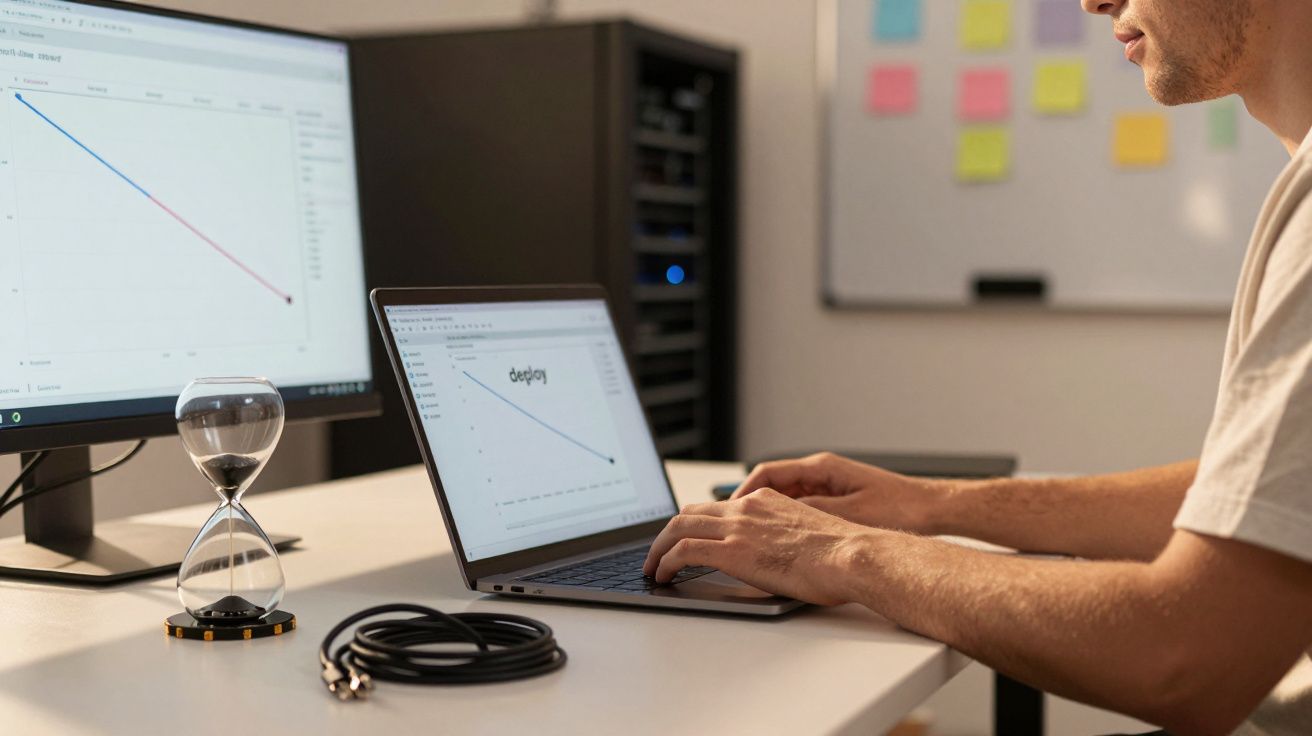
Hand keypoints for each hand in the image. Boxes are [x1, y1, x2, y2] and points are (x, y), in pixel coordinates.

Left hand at [641, 488, 873, 604]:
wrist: (850, 556)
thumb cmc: (840, 555)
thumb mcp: (803, 535)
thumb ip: (778, 538)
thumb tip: (767, 558)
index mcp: (764, 500)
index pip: (715, 506)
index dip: (691, 522)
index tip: (682, 538)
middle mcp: (746, 507)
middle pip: (689, 513)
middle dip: (666, 534)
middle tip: (657, 553)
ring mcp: (737, 526)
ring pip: (678, 528)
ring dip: (658, 549)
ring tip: (652, 568)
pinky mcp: (732, 550)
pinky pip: (683, 551)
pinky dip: (666, 562)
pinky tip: (663, 576)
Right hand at [732, 452, 946, 533]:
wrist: (930, 508)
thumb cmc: (897, 507)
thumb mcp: (847, 513)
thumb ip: (810, 512)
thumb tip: (775, 518)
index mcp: (821, 467)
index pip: (767, 473)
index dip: (744, 492)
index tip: (729, 509)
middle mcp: (822, 472)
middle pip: (773, 485)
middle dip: (750, 505)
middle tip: (732, 525)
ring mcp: (830, 485)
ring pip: (786, 498)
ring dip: (769, 515)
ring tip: (753, 537)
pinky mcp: (838, 500)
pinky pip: (802, 508)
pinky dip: (789, 521)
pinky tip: (783, 541)